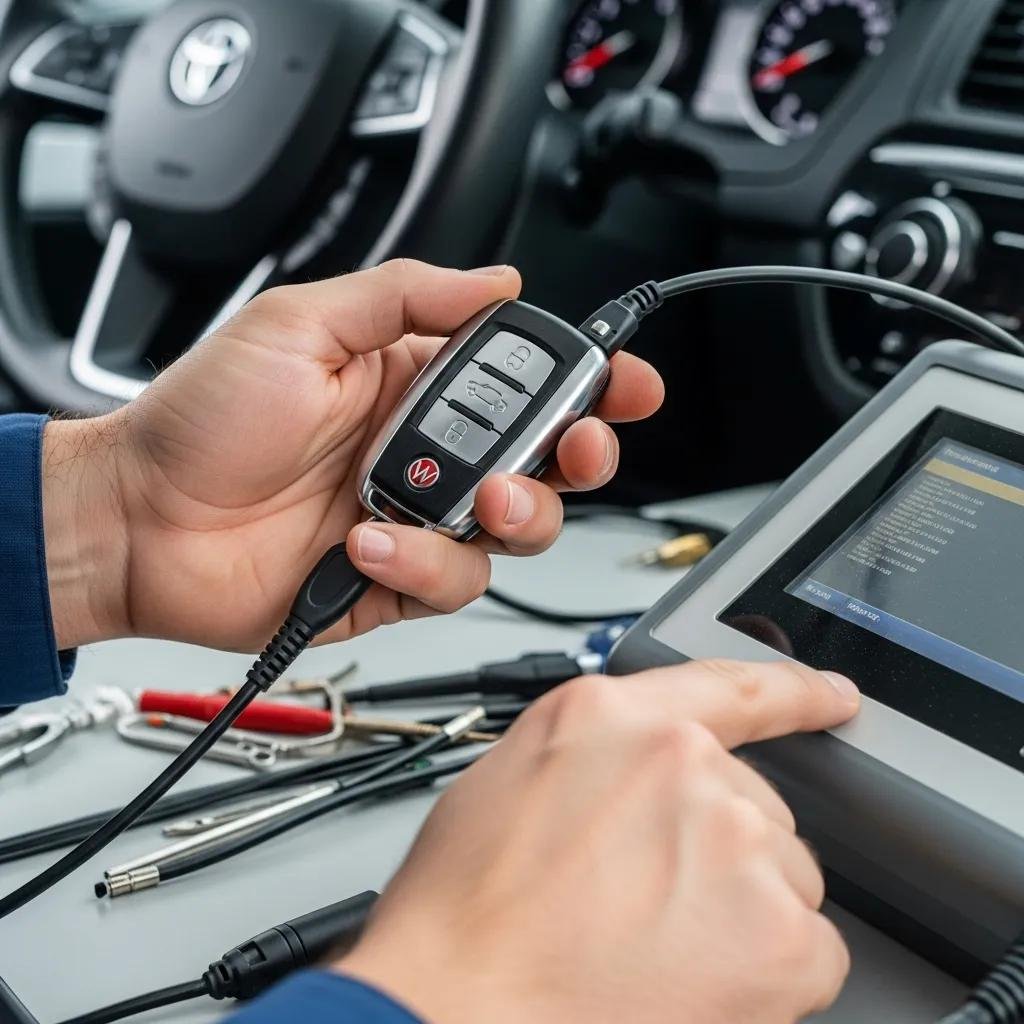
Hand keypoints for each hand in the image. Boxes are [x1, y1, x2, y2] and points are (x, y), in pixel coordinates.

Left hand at [42, 260, 662, 649]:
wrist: (141, 519)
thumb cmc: (202, 419)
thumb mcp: (301, 323)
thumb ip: (405, 297)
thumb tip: (493, 280)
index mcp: (415, 383)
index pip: (528, 380)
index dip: (590, 382)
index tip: (628, 384)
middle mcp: (428, 453)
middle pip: (546, 461)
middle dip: (581, 455)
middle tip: (574, 448)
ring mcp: (416, 519)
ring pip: (515, 531)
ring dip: (511, 515)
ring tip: (468, 499)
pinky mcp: (393, 579)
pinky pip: (449, 582)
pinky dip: (419, 564)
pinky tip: (366, 541)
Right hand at [338, 660, 859, 1023]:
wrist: (455, 1004)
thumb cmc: (465, 911)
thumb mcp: (514, 778)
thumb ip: (599, 756)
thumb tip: (641, 776)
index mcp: (616, 720)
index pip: (732, 686)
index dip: (795, 689)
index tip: (832, 696)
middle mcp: (683, 763)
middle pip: (755, 805)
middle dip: (721, 851)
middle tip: (649, 898)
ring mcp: (734, 842)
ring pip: (785, 876)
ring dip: (743, 910)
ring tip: (659, 945)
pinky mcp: (777, 932)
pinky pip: (813, 948)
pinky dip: (773, 974)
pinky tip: (698, 982)